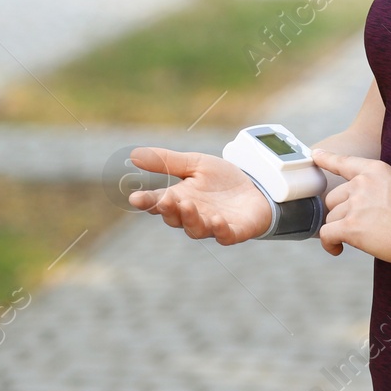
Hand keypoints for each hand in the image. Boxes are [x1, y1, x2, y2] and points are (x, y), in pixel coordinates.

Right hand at [126, 147, 272, 243]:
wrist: (256, 187)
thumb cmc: (221, 180)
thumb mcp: (195, 163)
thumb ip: (167, 161)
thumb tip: (133, 154)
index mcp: (180, 199)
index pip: (158, 202)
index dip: (146, 202)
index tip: (135, 198)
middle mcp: (193, 215)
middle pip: (175, 218)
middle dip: (169, 210)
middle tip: (165, 200)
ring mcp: (213, 225)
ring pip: (196, 229)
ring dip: (191, 219)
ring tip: (188, 205)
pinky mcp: (234, 231)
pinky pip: (225, 236)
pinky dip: (220, 230)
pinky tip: (217, 220)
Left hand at [311, 149, 390, 263]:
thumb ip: (376, 187)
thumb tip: (358, 204)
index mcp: (374, 170)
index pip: (344, 162)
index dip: (327, 159)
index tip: (316, 155)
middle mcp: (361, 183)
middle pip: (333, 198)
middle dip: (342, 213)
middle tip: (359, 226)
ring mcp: (355, 204)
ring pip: (331, 217)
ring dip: (340, 229)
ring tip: (358, 239)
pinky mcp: (351, 226)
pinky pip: (326, 233)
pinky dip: (329, 243)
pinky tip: (338, 249)